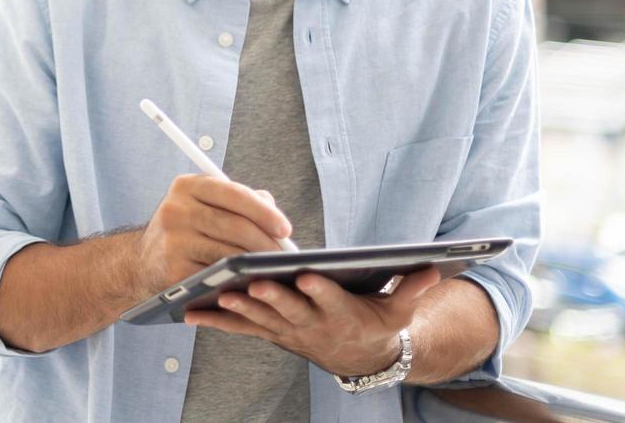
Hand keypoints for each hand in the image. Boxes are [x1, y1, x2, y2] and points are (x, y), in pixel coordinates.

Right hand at [134, 174, 293, 292]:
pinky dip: (239, 281)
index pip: (233, 193)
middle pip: (235, 225)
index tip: (285, 228)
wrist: (141, 262)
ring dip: (257, 265)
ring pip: (229, 253)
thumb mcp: (203, 205)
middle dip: (267, 243)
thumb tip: (273, 209)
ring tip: (275, 270)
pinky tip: (252, 283)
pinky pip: (217, 276)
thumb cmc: (184, 231)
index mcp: (186, 186)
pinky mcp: (174, 270)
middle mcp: (176, 209)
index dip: (264, 211)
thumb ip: (239, 201)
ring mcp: (173, 240)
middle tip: (286, 257)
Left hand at [183, 266, 441, 376]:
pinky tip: (190, 312)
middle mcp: (312, 325)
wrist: (357, 356)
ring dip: (239, 309)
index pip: (332, 300)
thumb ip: (411, 288)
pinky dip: (215, 321)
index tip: (310, 276)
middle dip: (273, 298)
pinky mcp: (269, 332)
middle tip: (254, 284)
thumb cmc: (376, 321)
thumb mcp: (398, 309)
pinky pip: (239, 328)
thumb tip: (433, 268)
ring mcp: (287, 331)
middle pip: (290, 310)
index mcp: (343, 313)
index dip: (321, 290)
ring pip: (260, 319)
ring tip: (218, 294)